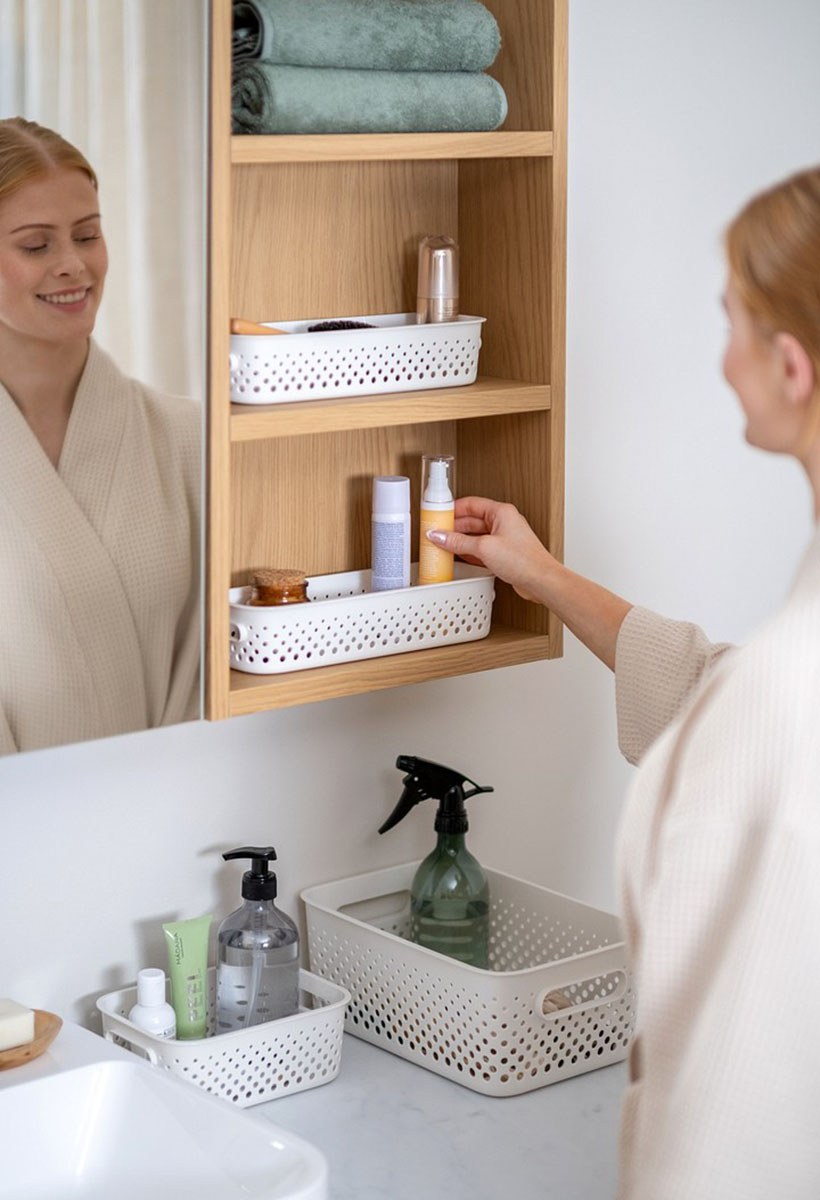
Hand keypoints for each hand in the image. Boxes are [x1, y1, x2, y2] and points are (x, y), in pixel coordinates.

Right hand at [426, 496, 556, 602]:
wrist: (541, 580)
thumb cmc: (524, 560)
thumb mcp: (484, 548)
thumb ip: (458, 542)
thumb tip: (440, 536)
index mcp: (501, 512)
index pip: (471, 504)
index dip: (453, 509)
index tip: (438, 515)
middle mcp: (504, 522)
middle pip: (472, 520)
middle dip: (454, 527)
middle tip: (438, 533)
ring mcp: (504, 538)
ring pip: (476, 536)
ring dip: (460, 541)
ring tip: (445, 545)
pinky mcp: (504, 553)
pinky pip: (482, 548)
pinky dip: (469, 551)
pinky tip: (460, 556)